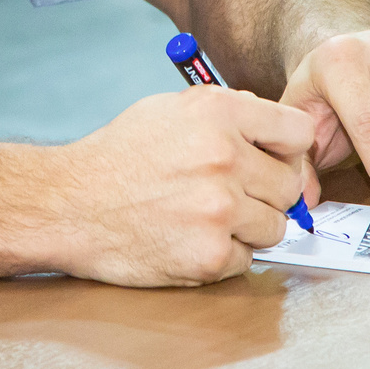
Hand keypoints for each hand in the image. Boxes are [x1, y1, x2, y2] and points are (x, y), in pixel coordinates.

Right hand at [45, 88, 316, 286]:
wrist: (69, 205)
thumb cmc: (119, 157)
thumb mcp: (171, 109)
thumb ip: (229, 111)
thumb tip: (276, 130)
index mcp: (219, 112)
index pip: (300, 132)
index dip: (288, 149)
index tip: (274, 160)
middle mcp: (225, 157)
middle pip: (291, 185)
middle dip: (267, 192)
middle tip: (231, 194)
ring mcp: (219, 210)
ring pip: (275, 227)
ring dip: (248, 227)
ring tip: (204, 216)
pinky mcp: (210, 256)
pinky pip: (248, 259)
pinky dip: (225, 255)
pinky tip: (190, 238)